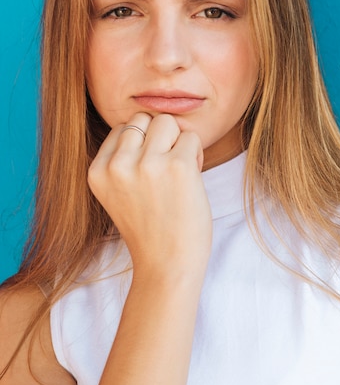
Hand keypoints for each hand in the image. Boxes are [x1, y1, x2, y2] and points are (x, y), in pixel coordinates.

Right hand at [87, 113, 211, 281]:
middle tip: (168, 169)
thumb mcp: (119, 192)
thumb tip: (149, 121)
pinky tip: (192, 181)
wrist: (167, 266)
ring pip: (168, 122)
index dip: (143, 144)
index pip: (123, 128)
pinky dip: (197, 155)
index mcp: (97, 171)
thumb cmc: (150, 229)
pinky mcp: (177, 167)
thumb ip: (123, 160)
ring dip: (179, 142)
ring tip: (180, 172)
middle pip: (144, 119)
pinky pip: (192, 138)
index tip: (151, 173)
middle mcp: (117, 165)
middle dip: (160, 137)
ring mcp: (146, 164)